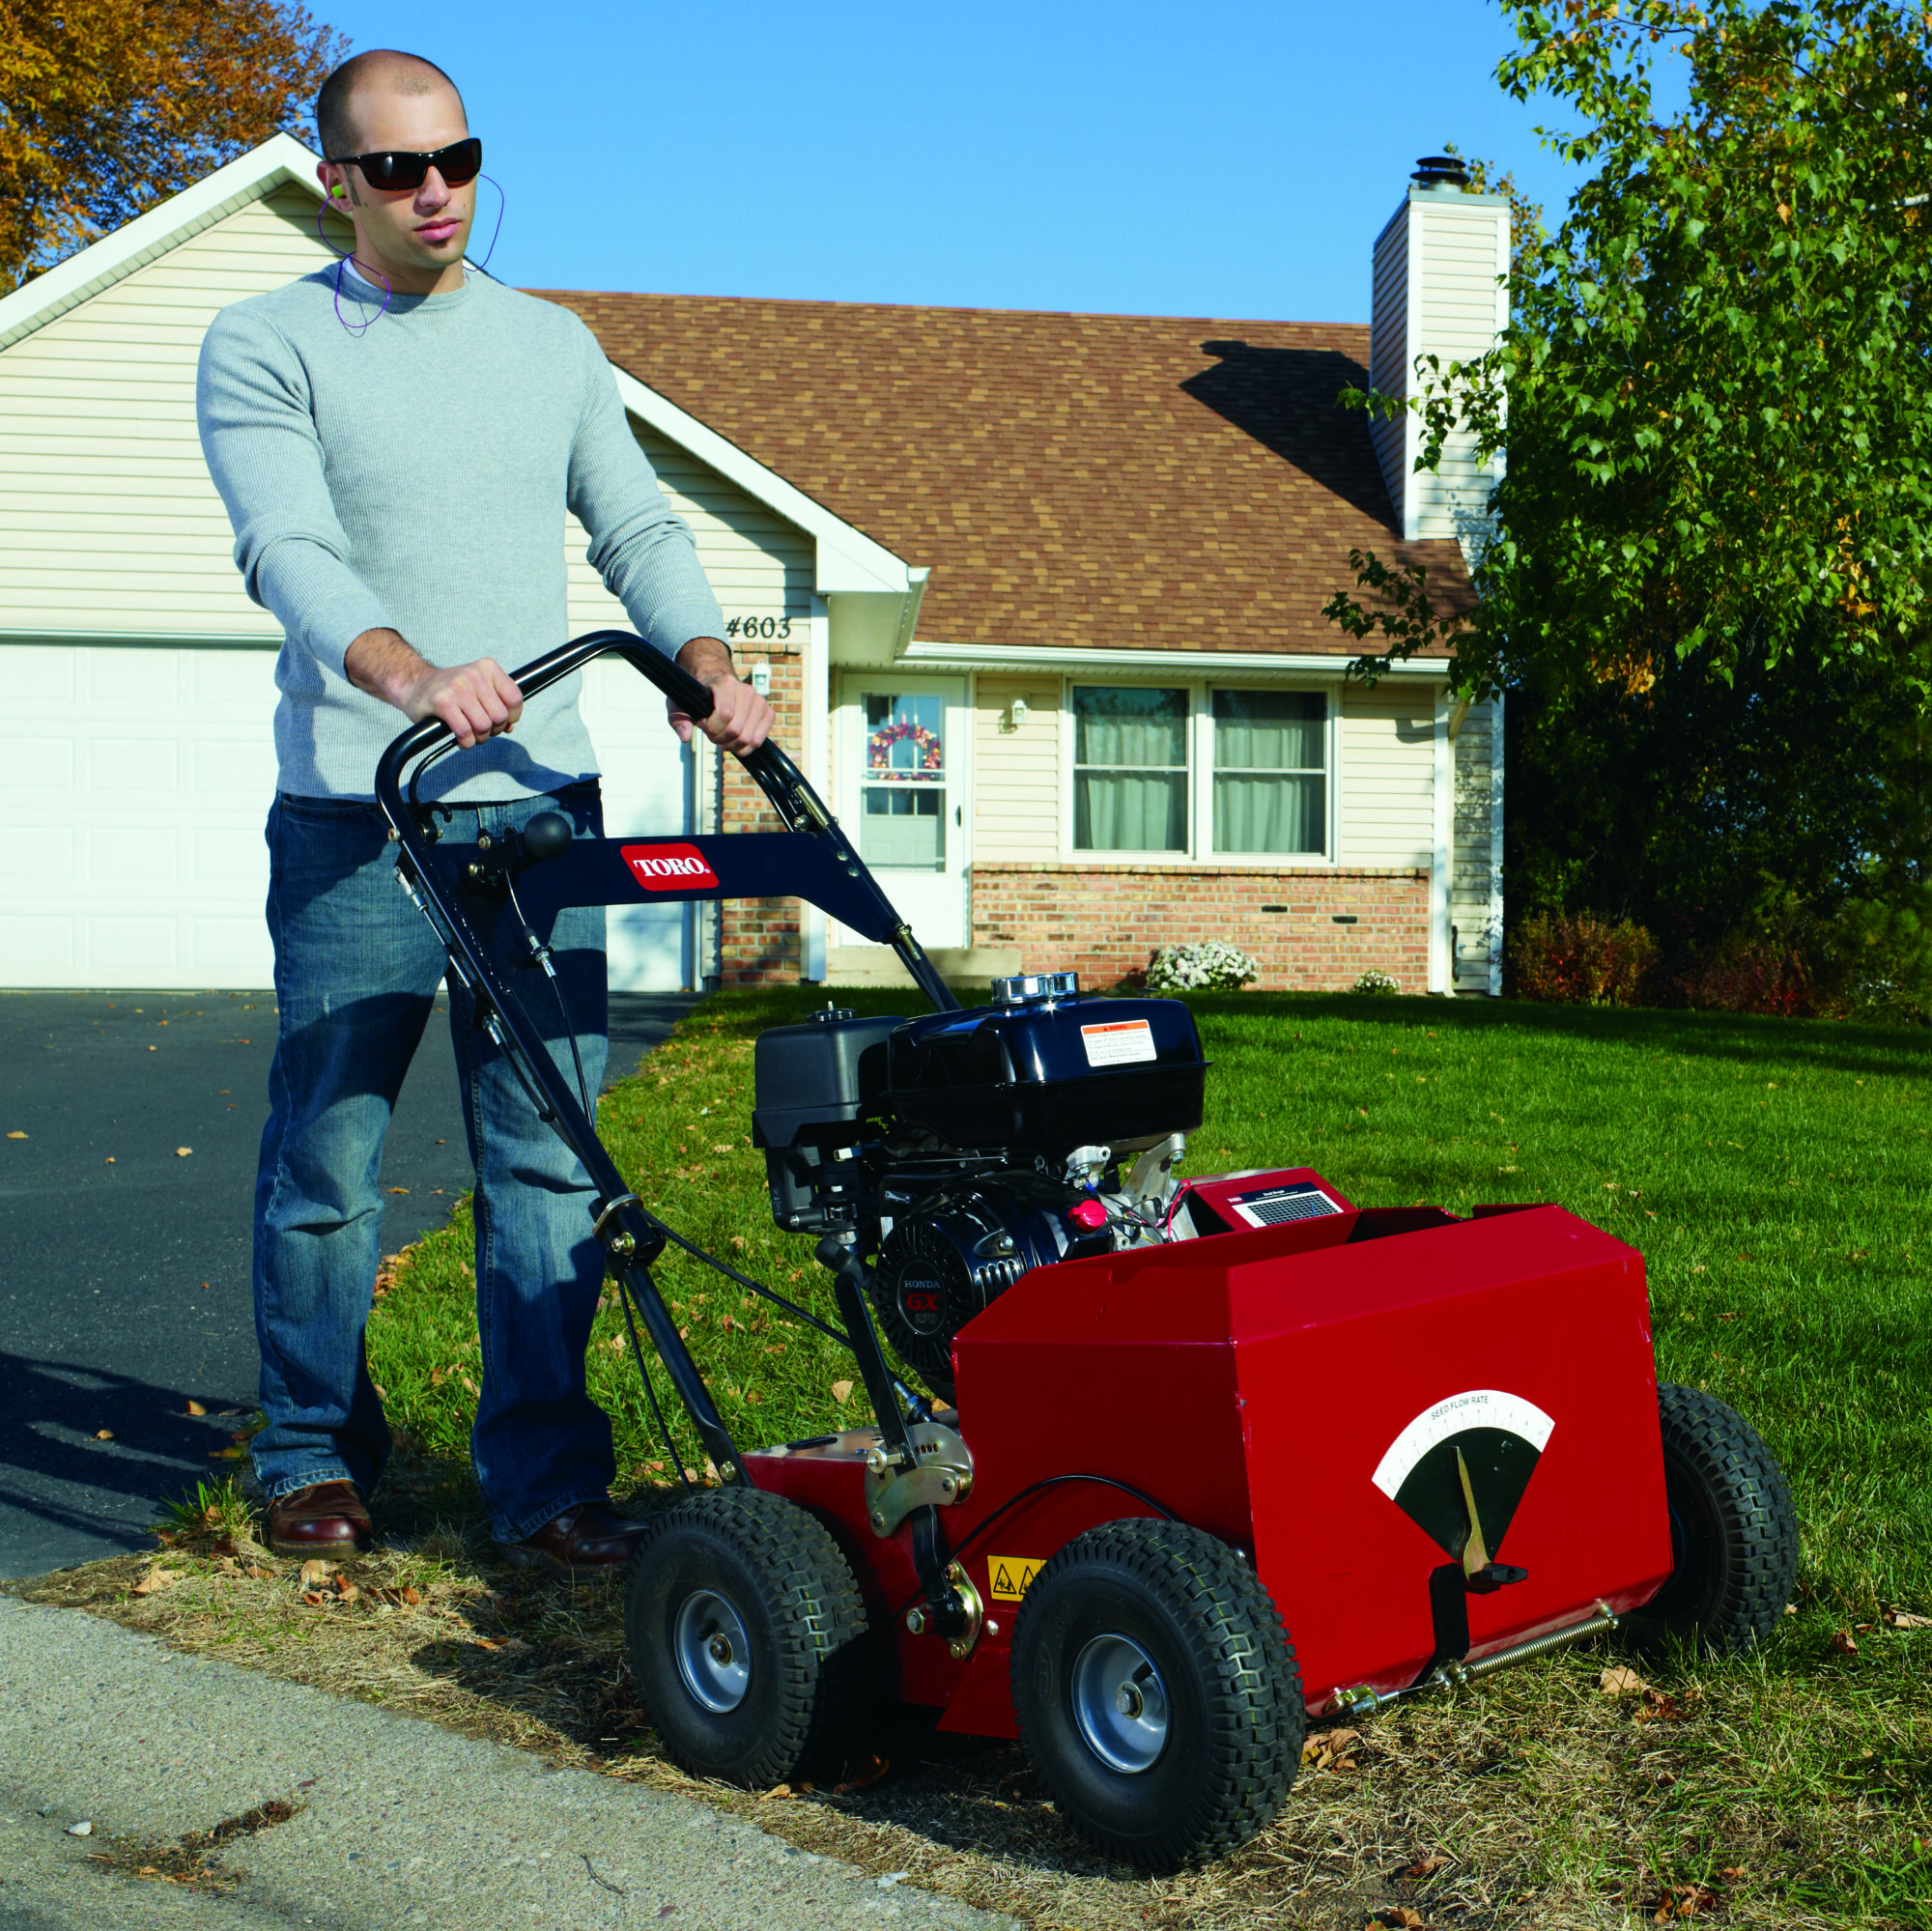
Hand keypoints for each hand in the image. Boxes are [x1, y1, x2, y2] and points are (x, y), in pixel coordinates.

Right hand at [344, 628, 522, 748]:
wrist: (414, 685)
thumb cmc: (449, 690)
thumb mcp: (478, 688)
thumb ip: (497, 703)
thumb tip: (509, 726)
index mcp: (487, 668)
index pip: (515, 698)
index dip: (512, 717)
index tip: (502, 722)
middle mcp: (474, 674)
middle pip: (500, 716)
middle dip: (493, 730)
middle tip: (482, 731)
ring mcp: (458, 687)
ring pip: (484, 726)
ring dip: (479, 738)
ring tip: (471, 735)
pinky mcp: (442, 702)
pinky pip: (465, 732)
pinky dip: (466, 742)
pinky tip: (461, 739)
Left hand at [670, 637, 773, 754]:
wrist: (717, 685)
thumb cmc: (698, 696)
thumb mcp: (680, 704)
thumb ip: (678, 720)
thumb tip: (685, 736)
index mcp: (725, 683)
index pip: (725, 714)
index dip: (710, 727)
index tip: (701, 723)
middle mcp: (747, 690)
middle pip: (736, 730)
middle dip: (719, 738)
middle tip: (711, 733)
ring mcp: (760, 702)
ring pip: (748, 738)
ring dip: (731, 745)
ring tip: (722, 736)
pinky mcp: (768, 713)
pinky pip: (759, 740)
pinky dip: (745, 748)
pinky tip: (735, 741)